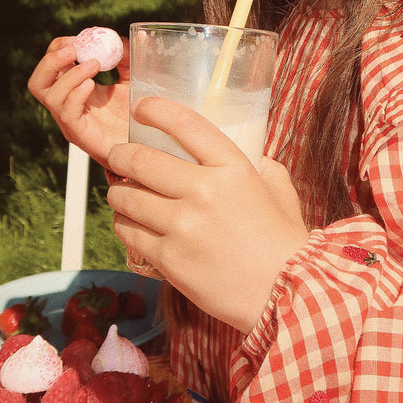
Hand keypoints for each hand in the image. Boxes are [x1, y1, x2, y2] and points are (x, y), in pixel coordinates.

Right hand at [27, 35, 128, 166]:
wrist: (145, 145)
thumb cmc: (134, 114)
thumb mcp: (129, 79)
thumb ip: (123, 59)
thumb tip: (117, 39)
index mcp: (73, 89)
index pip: (52, 66)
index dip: (58, 48)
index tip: (77, 38)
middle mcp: (66, 105)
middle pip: (38, 82)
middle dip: (50, 61)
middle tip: (73, 49)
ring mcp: (70, 121)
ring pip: (50, 96)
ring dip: (70, 75)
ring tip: (94, 65)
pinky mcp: (79, 134)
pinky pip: (66, 113)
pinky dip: (75, 94)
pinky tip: (92, 86)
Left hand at [106, 97, 309, 333]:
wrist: (284, 293)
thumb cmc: (283, 239)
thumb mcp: (277, 186)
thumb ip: (258, 162)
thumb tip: (245, 147)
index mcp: (232, 166)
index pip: (184, 123)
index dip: (154, 109)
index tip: (141, 108)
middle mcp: (203, 190)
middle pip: (140, 160)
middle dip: (120, 155)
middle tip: (117, 155)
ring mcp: (183, 226)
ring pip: (127, 198)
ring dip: (118, 192)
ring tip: (121, 192)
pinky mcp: (169, 259)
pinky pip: (129, 232)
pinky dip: (124, 223)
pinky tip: (130, 222)